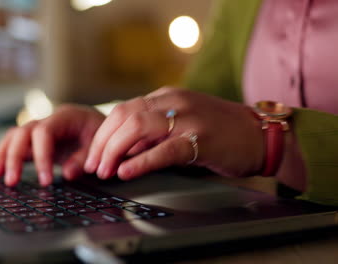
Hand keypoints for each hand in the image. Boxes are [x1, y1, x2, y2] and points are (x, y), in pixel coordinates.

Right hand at [0, 105, 104, 186]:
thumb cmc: (104, 135)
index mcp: (66, 116)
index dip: (41, 156)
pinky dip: (6, 157)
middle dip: (14, 157)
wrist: (107, 127)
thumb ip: (84, 159)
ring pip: (15, 136)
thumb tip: (66, 174)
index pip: (44, 132)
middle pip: (23, 133)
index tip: (45, 181)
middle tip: (12, 182)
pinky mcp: (37, 140)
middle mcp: (50, 120)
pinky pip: (17, 145)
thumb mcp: (102, 146)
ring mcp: (41, 129)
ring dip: (4, 156)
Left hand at [84, 87, 263, 179]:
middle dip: (102, 143)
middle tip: (93, 165)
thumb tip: (120, 152)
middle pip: (123, 116)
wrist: (259, 135)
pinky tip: (126, 172)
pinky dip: (141, 161)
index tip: (93, 154)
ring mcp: (188, 117)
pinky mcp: (201, 138)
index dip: (102, 133)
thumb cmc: (218, 133)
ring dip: (114, 150)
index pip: (122, 109)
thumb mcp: (179, 126)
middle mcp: (173, 101)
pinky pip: (164, 149)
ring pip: (137, 127)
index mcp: (165, 97)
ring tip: (105, 171)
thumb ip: (151, 135)